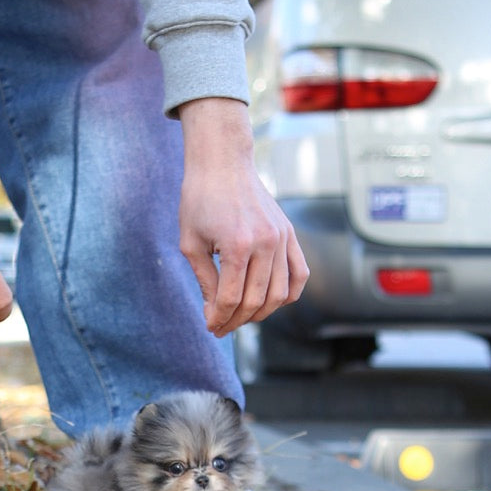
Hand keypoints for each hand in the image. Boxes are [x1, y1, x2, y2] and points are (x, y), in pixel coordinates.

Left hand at [177, 97, 308, 336]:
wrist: (223, 163)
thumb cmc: (200, 199)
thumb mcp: (190, 242)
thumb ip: (205, 280)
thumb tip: (214, 313)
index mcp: (236, 245)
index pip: (231, 298)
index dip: (219, 318)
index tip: (210, 326)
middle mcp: (265, 243)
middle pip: (256, 301)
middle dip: (236, 320)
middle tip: (222, 326)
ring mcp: (282, 238)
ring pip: (279, 294)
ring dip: (260, 313)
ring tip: (242, 316)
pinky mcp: (290, 234)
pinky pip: (299, 275)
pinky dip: (288, 294)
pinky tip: (270, 302)